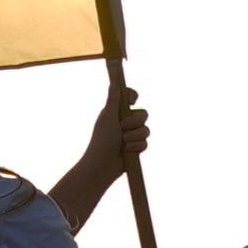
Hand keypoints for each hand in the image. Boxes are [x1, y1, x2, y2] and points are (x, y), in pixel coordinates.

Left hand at [55, 84, 154, 222]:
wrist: (102, 166)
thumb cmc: (101, 140)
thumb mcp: (108, 117)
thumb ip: (113, 100)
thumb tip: (114, 81)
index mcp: (116, 112)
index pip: (130, 97)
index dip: (133, 97)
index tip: (132, 101)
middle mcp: (124, 122)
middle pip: (143, 113)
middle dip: (135, 122)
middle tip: (122, 128)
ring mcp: (131, 135)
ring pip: (146, 129)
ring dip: (135, 136)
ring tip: (124, 142)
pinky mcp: (136, 147)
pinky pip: (146, 142)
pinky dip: (137, 146)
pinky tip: (128, 151)